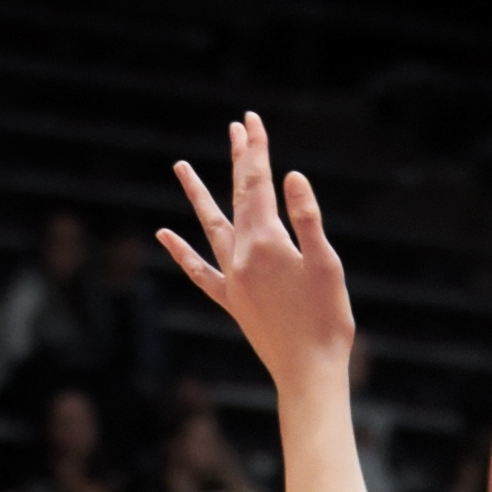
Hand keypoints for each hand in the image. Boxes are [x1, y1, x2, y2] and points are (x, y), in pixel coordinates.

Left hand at [161, 114, 357, 388]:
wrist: (308, 372)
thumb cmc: (327, 321)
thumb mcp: (326, 265)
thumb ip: (307, 219)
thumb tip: (292, 177)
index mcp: (266, 242)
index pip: (257, 184)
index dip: (256, 150)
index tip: (251, 120)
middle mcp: (241, 256)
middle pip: (237, 197)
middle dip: (239, 160)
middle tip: (236, 127)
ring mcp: (232, 279)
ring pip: (210, 226)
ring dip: (197, 194)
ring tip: (179, 166)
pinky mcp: (231, 300)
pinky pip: (199, 270)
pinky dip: (182, 251)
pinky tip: (164, 234)